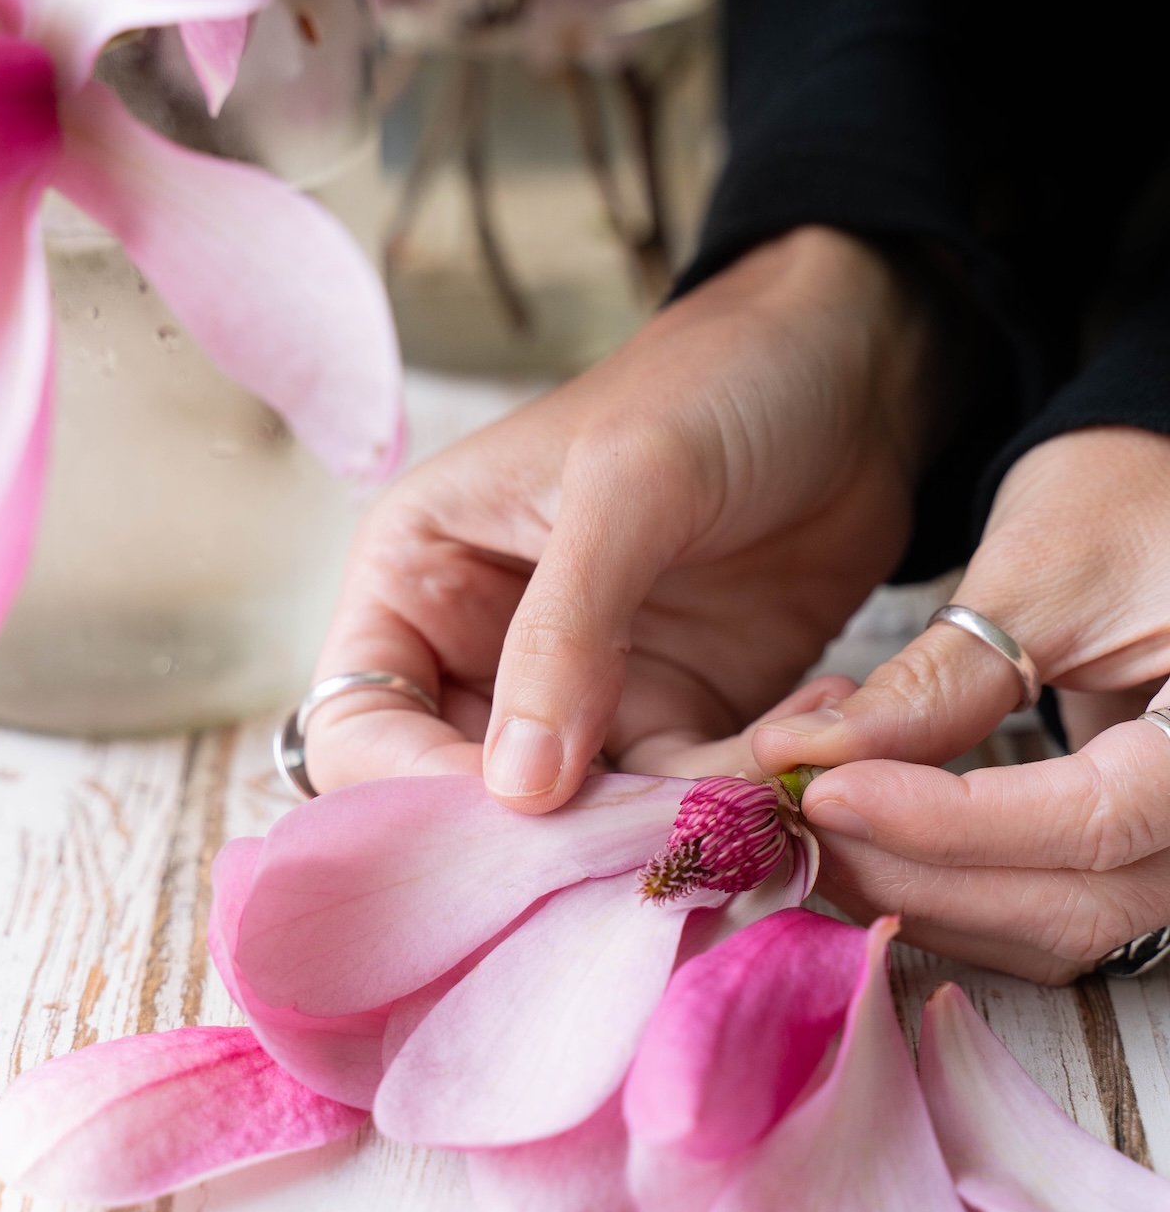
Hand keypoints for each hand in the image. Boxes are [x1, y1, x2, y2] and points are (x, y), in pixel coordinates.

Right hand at [305, 227, 941, 807]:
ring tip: (756, 779)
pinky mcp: (676, 715)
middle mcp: (482, 650)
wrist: (852, 371)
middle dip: (547, 840)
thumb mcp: (626, 487)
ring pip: (582, 818)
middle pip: (462, 799)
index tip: (517, 822)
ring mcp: (581, 694)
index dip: (414, 793)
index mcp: (419, 577)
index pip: (360, 726)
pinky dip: (737, 795)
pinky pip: (681, 796)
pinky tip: (800, 743)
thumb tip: (517, 793)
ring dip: (662, 824)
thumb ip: (564, 635)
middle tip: (645, 840)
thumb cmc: (714, 386)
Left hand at [752, 427, 1169, 982]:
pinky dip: (958, 899)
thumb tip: (804, 758)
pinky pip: (1054, 917)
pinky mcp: (1144, 859)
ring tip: (821, 840)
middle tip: (801, 825)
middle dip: (919, 876)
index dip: (947, 823)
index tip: (826, 793)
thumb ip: (938, 682)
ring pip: (1060, 932)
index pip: (1094, 818)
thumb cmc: (1126, 501)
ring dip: (928, 901)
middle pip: (1076, 903)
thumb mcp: (1042, 572)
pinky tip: (873, 854)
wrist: (1165, 503)